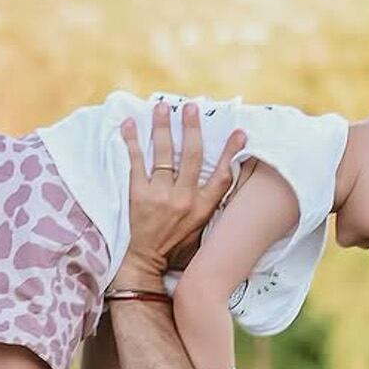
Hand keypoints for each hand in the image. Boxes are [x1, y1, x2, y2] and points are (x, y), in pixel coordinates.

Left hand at [111, 101, 245, 288]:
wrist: (147, 261)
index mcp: (202, 208)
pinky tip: (130, 124)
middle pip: (191, 156)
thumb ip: (209, 204)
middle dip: (191, 128)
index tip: (239, 132)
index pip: (222, 176)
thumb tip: (223, 178)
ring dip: (163, 127)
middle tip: (190, 107)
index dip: (231, 152)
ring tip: (161, 107)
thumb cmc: (176, 245)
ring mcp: (161, 196)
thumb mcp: (201, 229)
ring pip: (164, 153)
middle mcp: (184, 199)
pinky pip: (136, 161)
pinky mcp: (139, 195)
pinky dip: (132, 141)